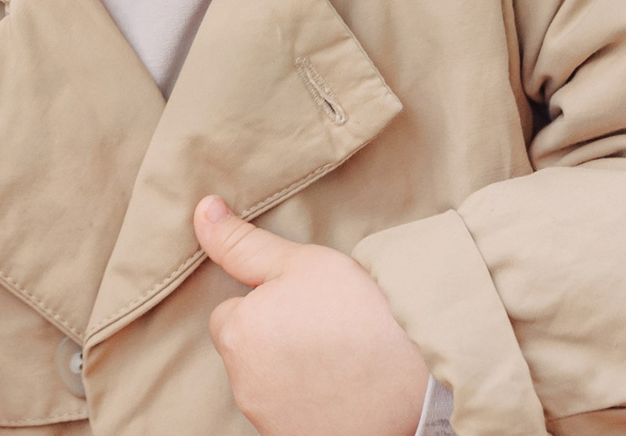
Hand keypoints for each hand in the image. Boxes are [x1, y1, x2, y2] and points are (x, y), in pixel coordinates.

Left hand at [194, 195, 428, 435]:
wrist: (421, 376)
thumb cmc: (363, 312)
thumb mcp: (303, 262)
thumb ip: (245, 243)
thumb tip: (204, 211)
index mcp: (239, 334)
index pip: (230, 315)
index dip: (264, 305)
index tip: (302, 305)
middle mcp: (244, 385)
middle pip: (248, 353)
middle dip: (274, 341)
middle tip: (325, 329)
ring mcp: (271, 420)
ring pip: (269, 385)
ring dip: (290, 373)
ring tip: (339, 358)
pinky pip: (290, 415)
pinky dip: (309, 404)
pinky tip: (343, 389)